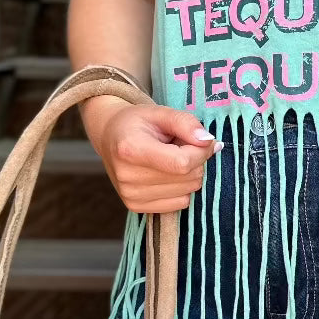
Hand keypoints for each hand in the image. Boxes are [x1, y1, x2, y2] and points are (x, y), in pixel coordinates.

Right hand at [96, 103, 221, 211]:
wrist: (110, 136)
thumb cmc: (136, 122)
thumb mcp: (160, 112)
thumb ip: (186, 123)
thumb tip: (209, 142)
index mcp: (131, 149)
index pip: (182, 163)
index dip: (201, 152)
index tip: (202, 140)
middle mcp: (128, 176)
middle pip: (187, 178)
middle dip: (196, 160)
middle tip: (182, 146)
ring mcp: (131, 195)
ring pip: (187, 192)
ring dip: (189, 174)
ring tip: (171, 158)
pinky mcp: (135, 206)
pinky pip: (180, 203)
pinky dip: (182, 188)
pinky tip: (167, 173)